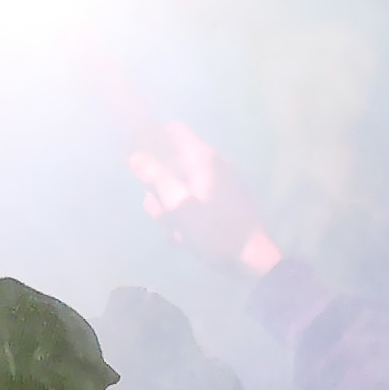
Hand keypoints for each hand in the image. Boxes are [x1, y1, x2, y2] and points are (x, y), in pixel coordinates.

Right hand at [126, 119, 282, 276]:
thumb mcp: (180, 205)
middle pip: (173, 164)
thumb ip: (155, 177)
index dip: (153, 140)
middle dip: (161, 189)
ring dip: (173, 208)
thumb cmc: (215, 231)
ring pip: (182, 184)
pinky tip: (189, 236)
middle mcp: (215, 163)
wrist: (253, 259)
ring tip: (179, 232)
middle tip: (164, 215)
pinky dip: (188, 214)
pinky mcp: (227, 199)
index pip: (173, 130)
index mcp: (204, 159)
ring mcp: (223, 181)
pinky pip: (196, 198)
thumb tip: (134, 155)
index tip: (139, 162)